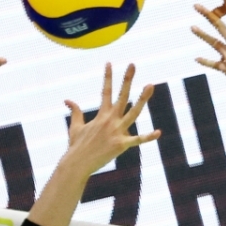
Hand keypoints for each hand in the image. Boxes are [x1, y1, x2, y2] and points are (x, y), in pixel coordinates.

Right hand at [61, 63, 160, 180]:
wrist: (77, 163)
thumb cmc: (76, 146)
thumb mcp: (75, 126)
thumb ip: (75, 111)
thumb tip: (67, 100)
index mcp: (101, 115)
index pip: (105, 91)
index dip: (108, 77)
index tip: (109, 63)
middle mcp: (110, 120)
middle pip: (121, 96)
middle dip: (127, 79)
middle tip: (132, 65)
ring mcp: (116, 131)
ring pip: (133, 112)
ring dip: (142, 99)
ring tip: (150, 85)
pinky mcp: (121, 144)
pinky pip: (137, 140)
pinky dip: (148, 137)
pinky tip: (158, 132)